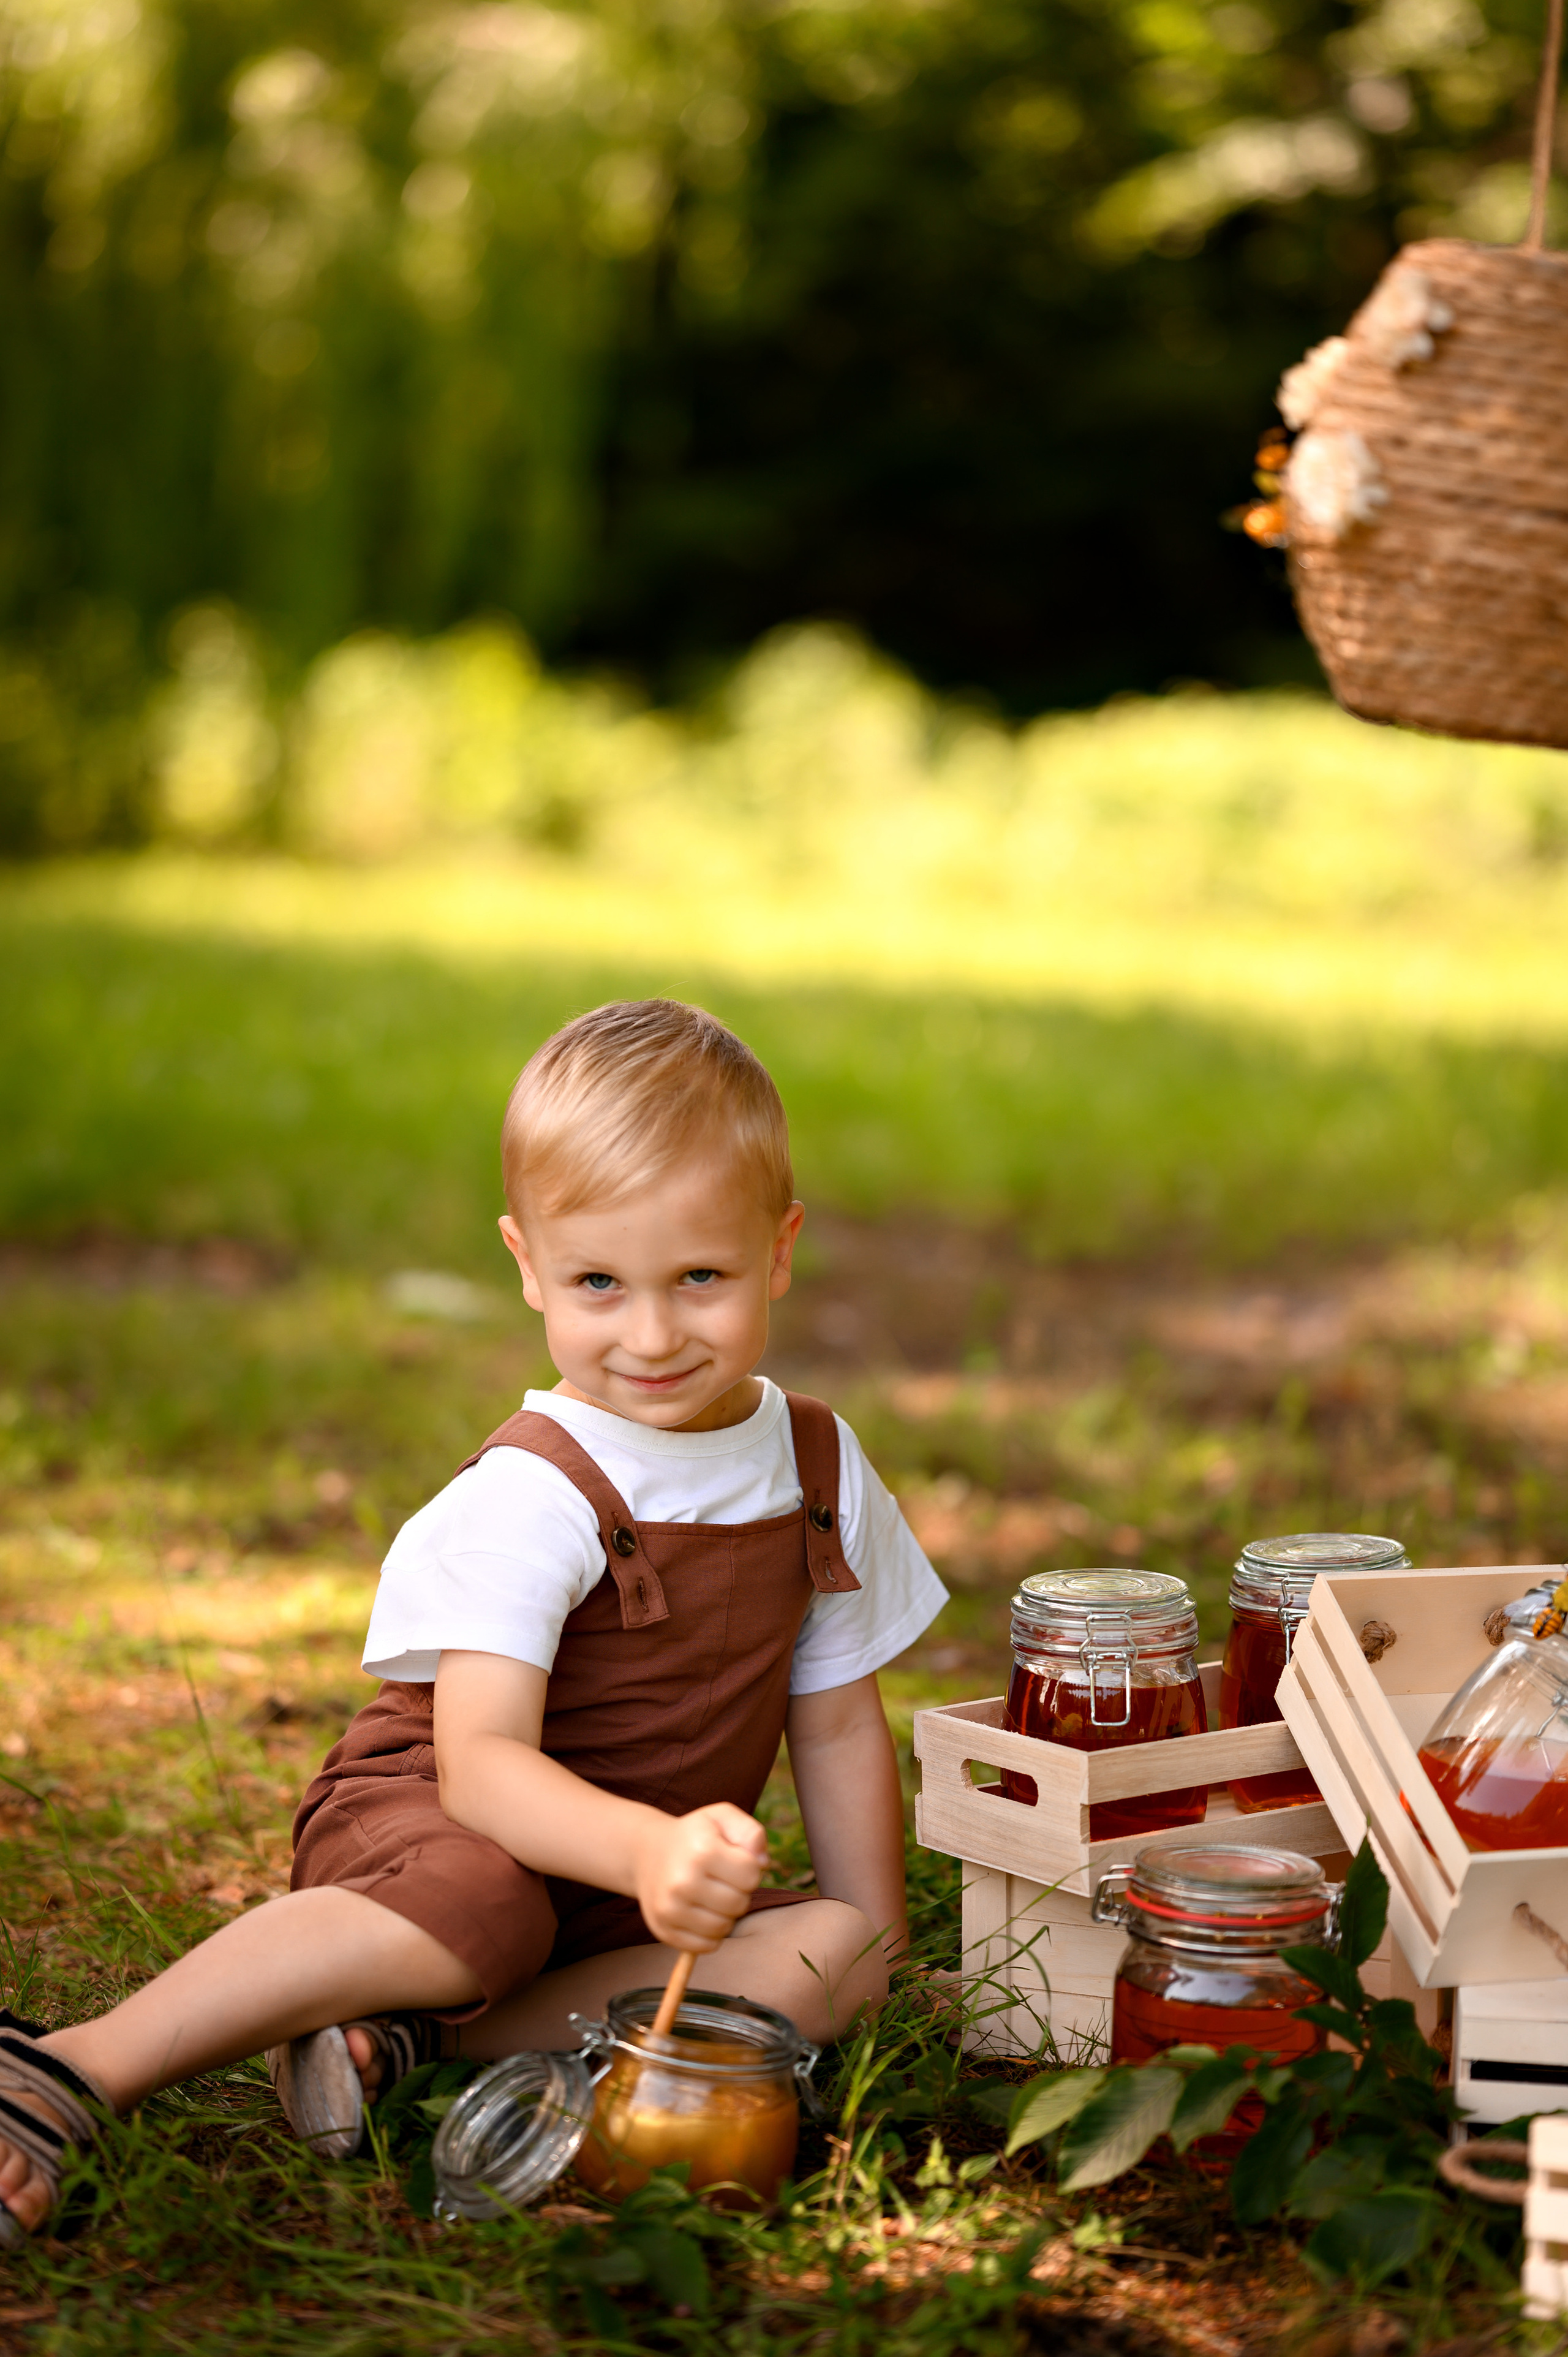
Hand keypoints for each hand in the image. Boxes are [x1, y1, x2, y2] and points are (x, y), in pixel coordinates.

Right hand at [634, 1803, 766, 1951]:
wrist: (646, 1852)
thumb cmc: (695, 1835)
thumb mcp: (722, 1817)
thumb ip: (750, 1832)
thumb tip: (763, 1863)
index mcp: (702, 1850)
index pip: (751, 1874)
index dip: (750, 1868)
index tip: (735, 1860)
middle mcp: (682, 1881)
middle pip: (739, 1904)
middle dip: (739, 1892)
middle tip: (724, 1880)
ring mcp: (670, 1908)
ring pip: (723, 1928)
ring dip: (726, 1914)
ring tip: (713, 1896)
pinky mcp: (664, 1930)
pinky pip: (706, 1946)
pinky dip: (711, 1933)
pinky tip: (703, 1913)